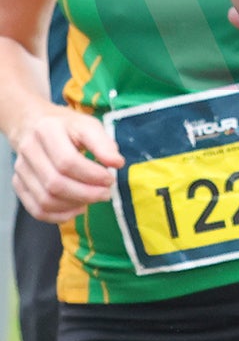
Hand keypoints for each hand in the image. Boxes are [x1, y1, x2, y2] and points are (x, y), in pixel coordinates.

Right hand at [13, 106, 123, 222]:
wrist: (36, 125)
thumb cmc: (67, 127)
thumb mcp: (88, 126)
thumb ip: (104, 144)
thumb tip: (117, 163)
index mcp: (46, 130)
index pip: (67, 162)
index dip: (92, 175)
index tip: (110, 178)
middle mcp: (29, 150)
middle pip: (55, 184)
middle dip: (86, 194)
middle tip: (106, 193)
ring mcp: (21, 169)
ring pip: (45, 200)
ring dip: (74, 205)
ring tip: (93, 199)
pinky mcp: (19, 184)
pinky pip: (37, 210)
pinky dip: (60, 216)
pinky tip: (78, 208)